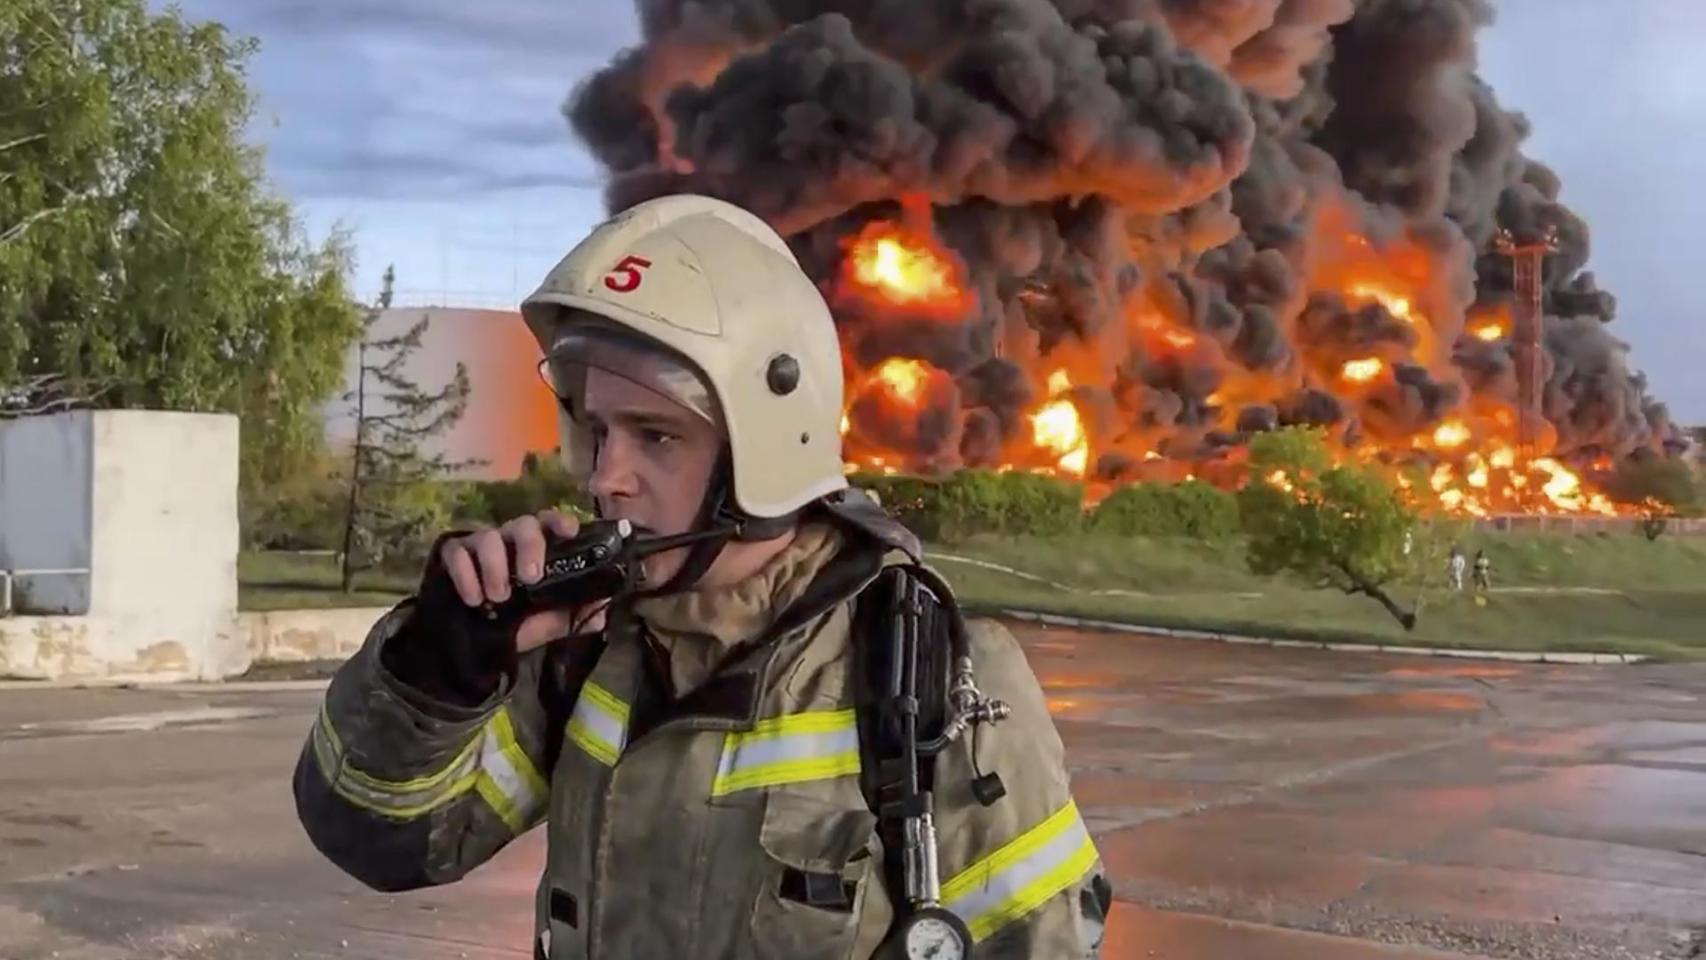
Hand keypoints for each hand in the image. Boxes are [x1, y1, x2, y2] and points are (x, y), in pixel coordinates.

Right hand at [437, 509, 610, 652]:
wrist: (468, 644)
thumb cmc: (512, 625)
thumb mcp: (544, 625)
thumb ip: (570, 617)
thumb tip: (603, 613)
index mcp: (537, 550)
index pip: (550, 523)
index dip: (560, 521)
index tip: (570, 531)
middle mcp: (510, 541)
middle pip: (522, 524)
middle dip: (529, 546)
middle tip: (530, 577)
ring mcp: (480, 545)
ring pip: (488, 537)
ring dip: (494, 567)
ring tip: (497, 598)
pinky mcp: (453, 554)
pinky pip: (457, 552)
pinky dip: (465, 574)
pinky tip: (473, 599)